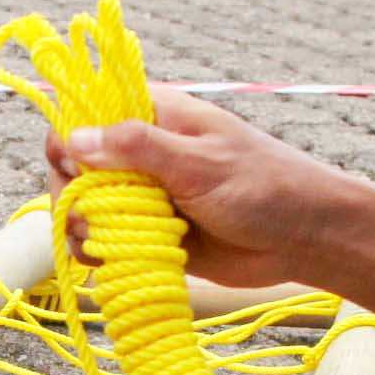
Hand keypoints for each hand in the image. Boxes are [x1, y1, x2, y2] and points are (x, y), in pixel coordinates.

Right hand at [43, 84, 373, 289]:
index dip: (69, 137)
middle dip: (72, 191)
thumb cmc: (262, 185)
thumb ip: (137, 148)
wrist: (305, 238)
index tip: (73, 166)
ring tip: (100, 243)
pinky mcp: (151, 235)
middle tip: (89, 215)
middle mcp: (141, 154)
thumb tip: (74, 138)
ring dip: (81, 226)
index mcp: (153, 117)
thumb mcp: (199, 162)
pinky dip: (97, 252)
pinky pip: (106, 241)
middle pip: (75, 166)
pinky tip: (106, 261)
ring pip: (85, 207)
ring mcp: (144, 196)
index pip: (86, 114)